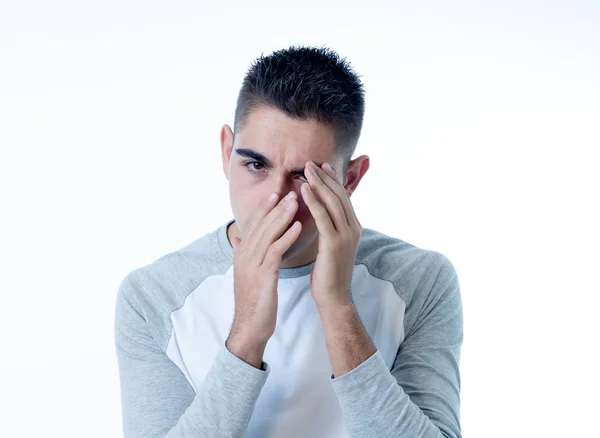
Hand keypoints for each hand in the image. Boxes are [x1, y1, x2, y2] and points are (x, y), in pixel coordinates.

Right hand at [226, 190, 301, 366]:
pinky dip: (287, 236)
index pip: (253, 225)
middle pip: (261, 225)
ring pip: (268, 233)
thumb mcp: (246, 273)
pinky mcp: (263, 275)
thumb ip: (243, 253)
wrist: (250, 326)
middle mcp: (244, 255)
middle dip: (276, 207)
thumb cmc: (253, 300)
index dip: (265, 208)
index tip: (277, 193)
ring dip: (283, 216)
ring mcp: (252, 264)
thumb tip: (237, 237)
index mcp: (242, 254)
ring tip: (296, 201)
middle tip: (291, 191)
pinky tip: (298, 227)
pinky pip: (276, 251)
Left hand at [301, 161, 361, 310]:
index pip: (344, 197)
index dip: (333, 180)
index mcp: (354, 227)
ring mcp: (346, 235)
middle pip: (340, 195)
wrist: (334, 297)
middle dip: (325, 177)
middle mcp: (353, 228)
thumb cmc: (328, 272)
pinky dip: (313, 200)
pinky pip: (322, 216)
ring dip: (318, 184)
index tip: (322, 166)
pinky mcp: (334, 243)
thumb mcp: (332, 245)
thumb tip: (323, 212)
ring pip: (332, 202)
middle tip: (311, 162)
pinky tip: (303, 190)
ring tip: (306, 170)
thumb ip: (331, 228)